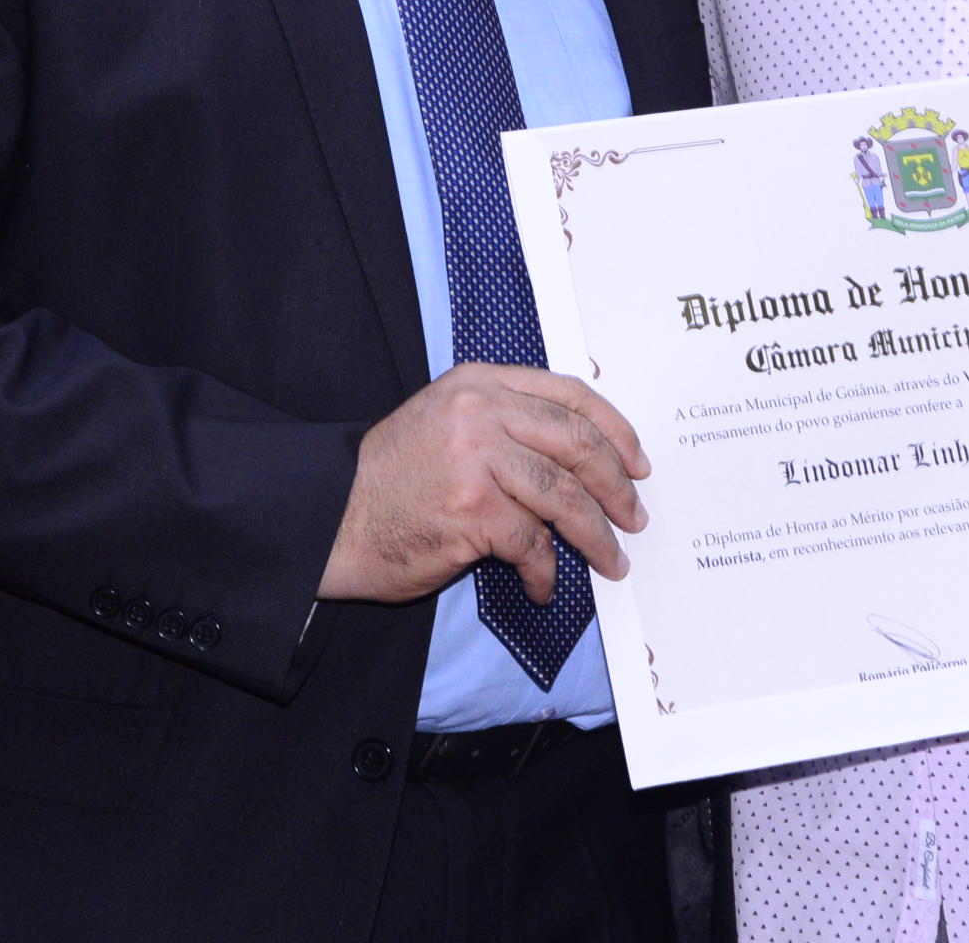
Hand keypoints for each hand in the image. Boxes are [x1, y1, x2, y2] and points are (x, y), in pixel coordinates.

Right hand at [318, 364, 650, 605]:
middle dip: (616, 486)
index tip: (637, 462)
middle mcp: (482, 412)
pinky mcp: (473, 510)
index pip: (570, 394)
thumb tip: (579, 455)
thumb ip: (505, 421)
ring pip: (566, 497)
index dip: (615, 430)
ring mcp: (478, 459)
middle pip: (578, 444)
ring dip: (596, 537)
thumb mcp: (446, 421)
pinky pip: (533, 544)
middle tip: (633, 517)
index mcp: (480, 382)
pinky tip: (540, 585)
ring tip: (610, 561)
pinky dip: (545, 571)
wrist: (331, 517)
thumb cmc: (390, 478)